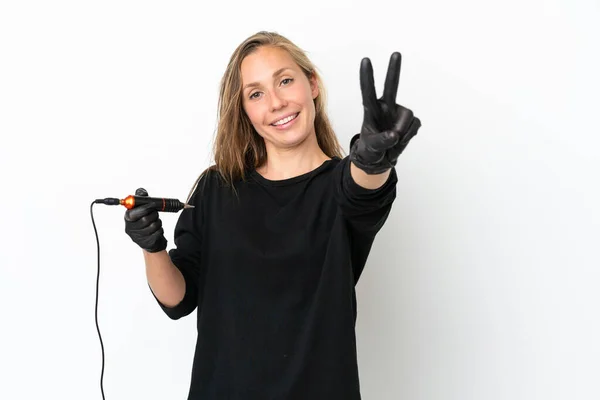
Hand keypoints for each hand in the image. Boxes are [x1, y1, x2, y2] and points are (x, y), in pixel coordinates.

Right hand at [124, 188, 166, 252]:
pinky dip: (160, 229)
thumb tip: (141, 191)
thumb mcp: (142, 211)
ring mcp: (138, 237)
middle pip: (145, 219)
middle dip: (153, 215)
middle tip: (155, 214)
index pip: (134, 213)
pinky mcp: (146, 242)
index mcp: (128, 218)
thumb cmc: (145, 223)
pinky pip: (157, 233)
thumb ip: (141, 200)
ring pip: (153, 226)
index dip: (144, 208)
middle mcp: (130, 228)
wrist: (150, 241)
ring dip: (158, 222)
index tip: (152, 205)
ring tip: (156, 222)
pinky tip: (157, 230)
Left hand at [350, 52, 420, 173]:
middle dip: (394, 70)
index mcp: (372, 110)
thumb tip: (394, 135)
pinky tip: (401, 139)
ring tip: (393, 141)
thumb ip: (382, 141)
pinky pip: (414, 126)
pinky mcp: (410, 121)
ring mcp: (398, 113)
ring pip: (407, 117)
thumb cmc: (371, 148)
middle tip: (396, 53)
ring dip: (403, 133)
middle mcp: (386, 107)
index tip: (366, 60)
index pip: (368, 92)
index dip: (367, 77)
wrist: (380, 158)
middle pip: (391, 87)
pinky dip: (408, 136)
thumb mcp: (372, 147)